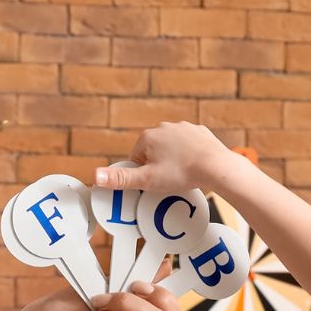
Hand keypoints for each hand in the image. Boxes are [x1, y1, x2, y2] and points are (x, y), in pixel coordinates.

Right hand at [94, 122, 239, 199]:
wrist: (215, 166)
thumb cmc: (181, 173)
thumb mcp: (147, 180)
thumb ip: (121, 179)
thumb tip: (95, 176)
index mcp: (148, 137)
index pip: (136, 157)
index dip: (142, 173)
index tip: (153, 183)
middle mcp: (164, 127)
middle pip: (153, 151)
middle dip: (157, 166)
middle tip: (167, 181)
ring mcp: (183, 128)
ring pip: (172, 148)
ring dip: (173, 160)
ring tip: (181, 175)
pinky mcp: (200, 132)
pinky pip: (189, 146)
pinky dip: (190, 156)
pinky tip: (194, 167)